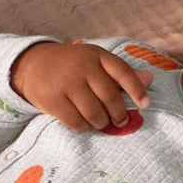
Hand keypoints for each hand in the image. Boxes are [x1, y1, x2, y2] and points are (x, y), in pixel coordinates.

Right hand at [9, 40, 152, 131]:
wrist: (33, 65)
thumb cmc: (71, 65)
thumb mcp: (95, 62)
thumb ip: (120, 73)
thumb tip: (150, 79)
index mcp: (97, 55)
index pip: (123, 72)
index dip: (137, 90)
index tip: (145, 105)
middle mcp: (83, 67)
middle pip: (110, 97)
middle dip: (119, 114)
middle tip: (120, 122)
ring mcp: (67, 83)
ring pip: (94, 112)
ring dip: (101, 123)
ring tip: (101, 123)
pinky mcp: (53, 100)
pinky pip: (76, 122)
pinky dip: (84, 127)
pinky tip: (84, 124)